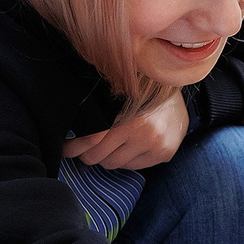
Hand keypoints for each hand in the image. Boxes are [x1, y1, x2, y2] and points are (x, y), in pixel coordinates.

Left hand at [64, 92, 187, 170]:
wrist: (176, 76)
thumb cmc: (140, 82)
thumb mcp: (116, 90)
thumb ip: (98, 109)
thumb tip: (71, 132)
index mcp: (124, 111)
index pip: (90, 140)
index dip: (73, 148)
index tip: (66, 148)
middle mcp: (141, 129)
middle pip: (99, 156)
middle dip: (88, 154)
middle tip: (84, 148)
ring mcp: (154, 143)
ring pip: (114, 164)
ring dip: (107, 156)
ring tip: (111, 143)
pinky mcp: (163, 152)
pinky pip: (132, 166)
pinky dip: (126, 159)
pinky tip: (129, 145)